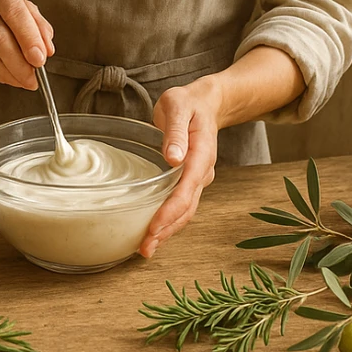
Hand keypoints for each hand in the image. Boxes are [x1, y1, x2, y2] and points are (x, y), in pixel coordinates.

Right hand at [0, 0, 54, 89]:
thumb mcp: (17, 1)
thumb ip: (36, 22)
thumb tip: (46, 48)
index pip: (13, 11)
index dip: (28, 38)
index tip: (40, 59)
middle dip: (18, 62)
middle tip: (33, 78)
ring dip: (7, 72)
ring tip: (23, 80)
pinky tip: (6, 76)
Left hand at [140, 78, 223, 256]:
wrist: (205, 104)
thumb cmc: (188, 103)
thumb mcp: (178, 106)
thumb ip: (176, 131)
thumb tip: (174, 157)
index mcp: (201, 154)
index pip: (187, 188)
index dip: (170, 210)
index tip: (154, 226)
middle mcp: (202, 171)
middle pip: (187, 207)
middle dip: (167, 229)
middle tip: (146, 247)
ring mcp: (197, 178)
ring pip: (185, 211)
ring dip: (168, 231)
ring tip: (147, 248)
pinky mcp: (189, 181)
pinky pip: (181, 205)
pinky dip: (168, 221)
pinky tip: (154, 232)